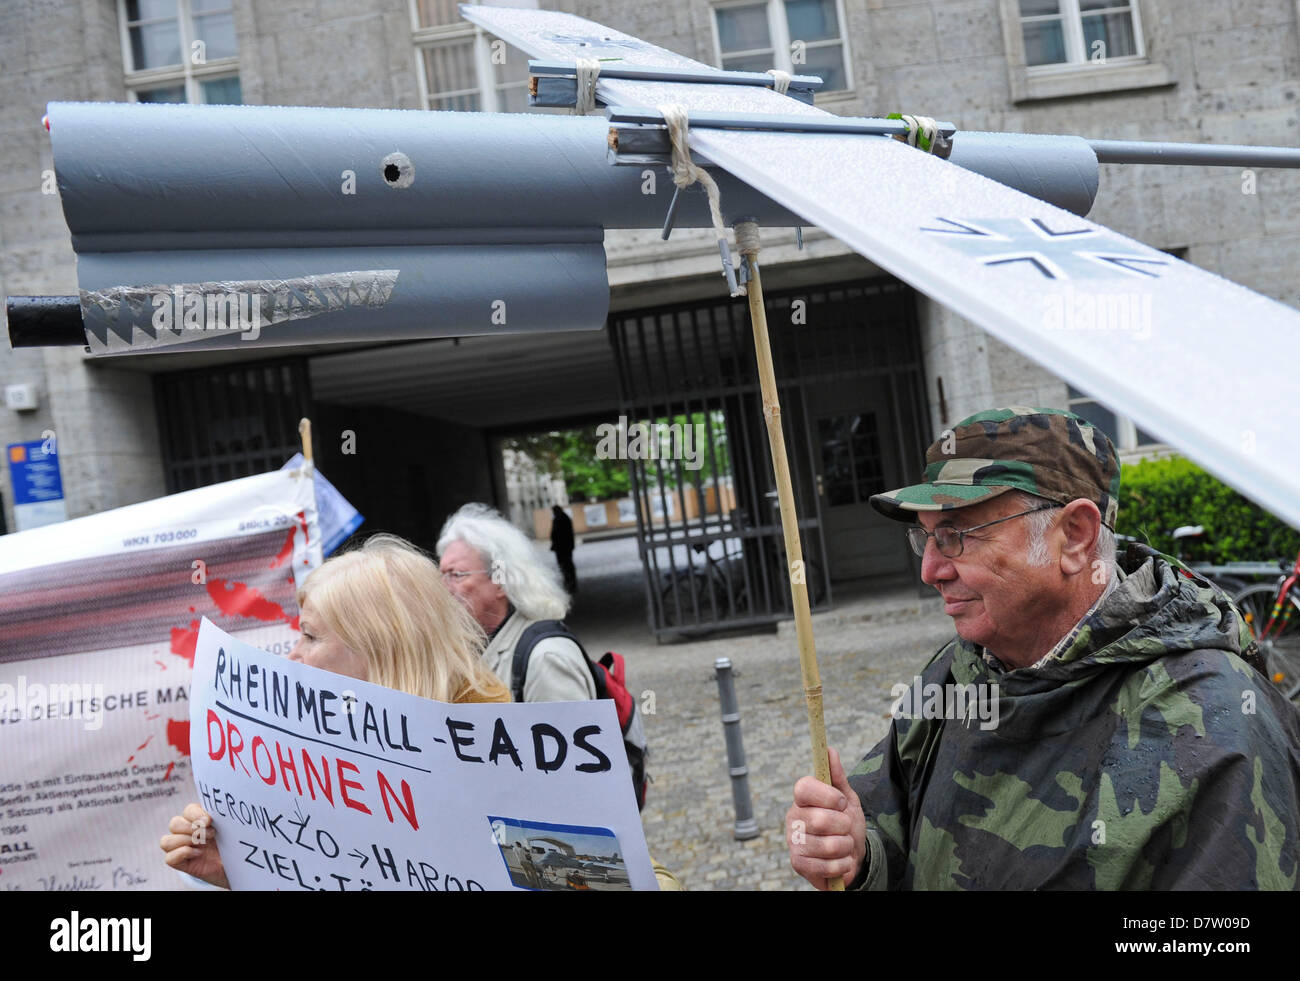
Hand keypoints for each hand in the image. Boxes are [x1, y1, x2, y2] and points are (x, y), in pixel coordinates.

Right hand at [160, 802, 229, 888]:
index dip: (195, 814)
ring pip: (166, 841)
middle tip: (210, 834)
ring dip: (186, 841)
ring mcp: (181, 848)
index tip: (209, 821)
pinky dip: (183, 854)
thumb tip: (210, 815)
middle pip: (174, 823)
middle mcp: (186, 832)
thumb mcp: (227, 828)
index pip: (188, 810)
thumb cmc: (230, 844)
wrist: (234, 864)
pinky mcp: (180, 863)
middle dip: (191, 828)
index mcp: (197, 820)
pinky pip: (169, 858)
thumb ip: (218, 818)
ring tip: (203, 844)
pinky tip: (199, 854)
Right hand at [786, 747, 866, 889]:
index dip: (827, 795)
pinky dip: (842, 865)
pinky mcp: (798, 864)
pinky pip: (826, 866)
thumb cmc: (846, 824)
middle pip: (820, 819)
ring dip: (846, 847)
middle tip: (845, 828)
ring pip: (827, 845)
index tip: (842, 802)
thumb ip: (837, 777)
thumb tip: (830, 750)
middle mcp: (793, 818)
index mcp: (802, 799)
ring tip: (844, 846)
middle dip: (844, 826)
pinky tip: (840, 862)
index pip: (804, 788)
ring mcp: (793, 842)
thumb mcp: (847, 799)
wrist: (850, 856)